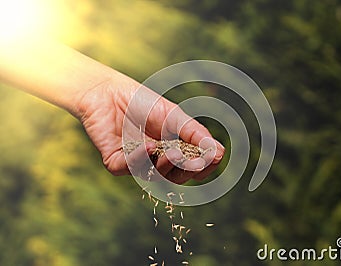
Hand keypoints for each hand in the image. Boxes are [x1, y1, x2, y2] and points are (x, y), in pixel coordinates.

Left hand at [75, 73, 224, 183]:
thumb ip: (195, 134)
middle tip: (194, 160)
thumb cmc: (143, 102)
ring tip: (173, 152)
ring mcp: (135, 162)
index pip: (191, 167)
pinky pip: (128, 168)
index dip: (203, 167)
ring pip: (153, 176)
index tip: (212, 159)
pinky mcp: (115, 162)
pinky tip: (147, 147)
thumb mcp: (175, 116)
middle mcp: (154, 160)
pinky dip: (139, 159)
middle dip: (186, 170)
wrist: (109, 91)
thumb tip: (220, 152)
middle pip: (175, 177)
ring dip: (165, 165)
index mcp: (171, 150)